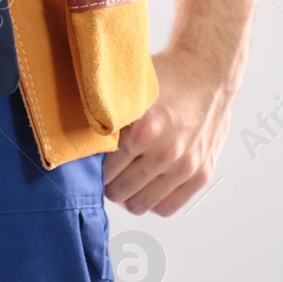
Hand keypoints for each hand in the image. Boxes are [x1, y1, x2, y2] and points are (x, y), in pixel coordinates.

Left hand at [103, 46, 236, 215]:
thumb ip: (105, 112)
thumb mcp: (130, 89)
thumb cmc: (166, 79)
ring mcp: (185, 166)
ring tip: (125, 180)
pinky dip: (153, 201)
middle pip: (117, 191)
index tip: (91, 161)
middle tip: (106, 171)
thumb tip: (74, 135)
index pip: (103, 169)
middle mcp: (166, 151)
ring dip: (128, 195)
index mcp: (143, 129)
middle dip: (107, 183)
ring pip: (139, 204)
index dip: (93, 167)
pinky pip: (167, 207)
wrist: (208, 73)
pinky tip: (147, 185)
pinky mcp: (201, 174)